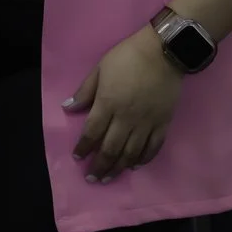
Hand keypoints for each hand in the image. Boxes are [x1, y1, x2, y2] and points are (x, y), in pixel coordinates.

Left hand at [65, 26, 183, 181]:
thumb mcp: (100, 68)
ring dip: (118, 168)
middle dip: (99, 166)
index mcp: (108, 103)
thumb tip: (68, 108)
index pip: (92, 132)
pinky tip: (135, 166)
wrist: (163, 52)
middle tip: (91, 178)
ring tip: (109, 178)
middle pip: (110, 148)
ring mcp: (146, 123)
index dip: (83, 147)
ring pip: (131, 153)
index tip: (77, 157)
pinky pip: (153, 147)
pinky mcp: (163, 123)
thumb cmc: (127, 57)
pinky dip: (143, 159)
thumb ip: (85, 91)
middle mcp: (126, 118)